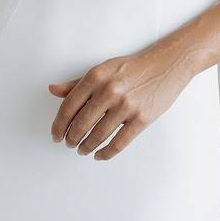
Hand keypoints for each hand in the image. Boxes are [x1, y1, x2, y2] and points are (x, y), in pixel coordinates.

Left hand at [48, 43, 192, 160]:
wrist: (166, 65)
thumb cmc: (133, 68)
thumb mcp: (103, 69)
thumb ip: (77, 83)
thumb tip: (53, 90)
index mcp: (96, 77)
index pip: (68, 107)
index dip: (58, 125)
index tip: (56, 134)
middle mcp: (109, 91)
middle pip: (81, 124)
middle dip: (71, 139)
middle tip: (68, 144)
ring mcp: (126, 106)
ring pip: (98, 136)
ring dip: (86, 147)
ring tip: (82, 150)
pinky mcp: (141, 119)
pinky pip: (118, 143)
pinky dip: (105, 153)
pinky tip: (99, 155)